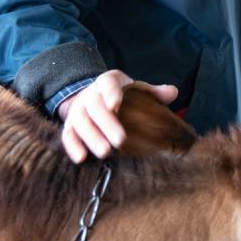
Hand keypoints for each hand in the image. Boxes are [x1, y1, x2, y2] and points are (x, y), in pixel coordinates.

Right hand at [57, 70, 177, 162]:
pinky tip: (81, 158)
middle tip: (120, 140)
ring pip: (79, 121)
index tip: (116, 104)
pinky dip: (72, 146)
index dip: (111, 93)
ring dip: (90, 137)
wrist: (95, 98)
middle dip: (106, 123)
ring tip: (105, 152)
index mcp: (108, 81)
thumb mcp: (137, 89)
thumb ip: (154, 92)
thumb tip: (173, 92)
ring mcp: (78, 109)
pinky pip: (67, 135)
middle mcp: (90, 94)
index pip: (108, 83)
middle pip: (94, 106)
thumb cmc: (123, 95)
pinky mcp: (70, 125)